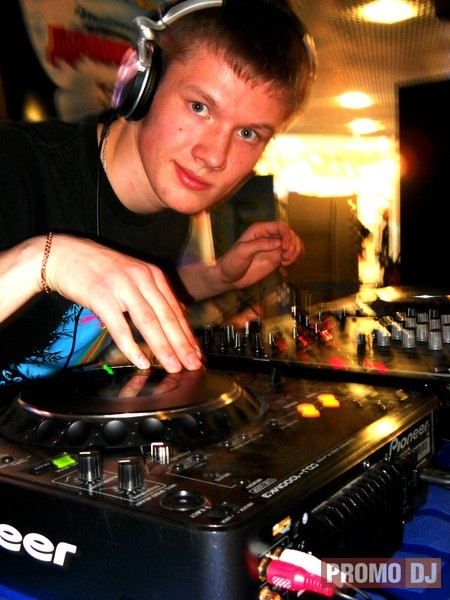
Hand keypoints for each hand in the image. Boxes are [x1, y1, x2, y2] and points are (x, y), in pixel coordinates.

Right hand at [46, 234, 202, 372]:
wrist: (64, 254)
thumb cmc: (100, 269)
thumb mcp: (134, 275)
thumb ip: (157, 294)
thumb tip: (181, 312)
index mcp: (152, 275)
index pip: (176, 310)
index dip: (188, 335)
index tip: (197, 355)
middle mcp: (141, 279)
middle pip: (167, 317)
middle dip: (182, 344)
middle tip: (193, 365)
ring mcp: (122, 287)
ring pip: (148, 322)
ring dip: (163, 347)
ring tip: (173, 366)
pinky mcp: (101, 297)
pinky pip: (119, 326)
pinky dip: (131, 346)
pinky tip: (141, 361)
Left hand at [215, 221, 302, 289]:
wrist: (228, 277)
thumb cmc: (231, 263)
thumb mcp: (242, 252)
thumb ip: (259, 245)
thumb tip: (278, 243)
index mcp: (259, 230)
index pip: (280, 226)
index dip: (287, 236)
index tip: (285, 249)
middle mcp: (268, 236)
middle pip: (290, 234)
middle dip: (293, 245)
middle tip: (286, 258)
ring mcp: (273, 247)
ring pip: (293, 244)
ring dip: (295, 252)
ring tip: (286, 262)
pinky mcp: (276, 258)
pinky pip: (291, 254)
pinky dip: (294, 258)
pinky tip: (287, 265)